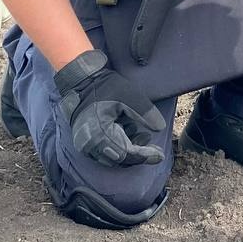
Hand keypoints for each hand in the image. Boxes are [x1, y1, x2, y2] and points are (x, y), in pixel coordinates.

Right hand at [54, 49, 165, 166]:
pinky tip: (130, 132)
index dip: (145, 155)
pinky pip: (105, 152)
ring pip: (113, 158)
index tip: (160, 155)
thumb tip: (160, 128)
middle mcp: (89, 144)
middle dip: (139, 154)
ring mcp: (85, 145)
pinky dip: (120, 147)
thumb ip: (146, 113)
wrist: (82, 82)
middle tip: (155, 146)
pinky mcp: (85, 142)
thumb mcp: (131, 96)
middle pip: (120, 160)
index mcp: (99, 133)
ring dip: (130, 151)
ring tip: (144, 135)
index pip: (126, 153)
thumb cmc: (106, 87)